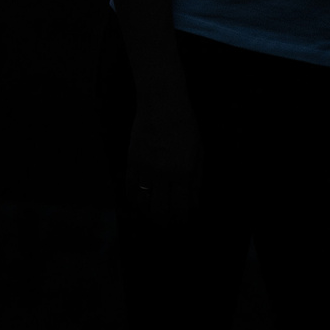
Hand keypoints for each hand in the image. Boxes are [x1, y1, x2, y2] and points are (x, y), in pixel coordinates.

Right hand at [124, 92, 201, 221]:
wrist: (161, 103)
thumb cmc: (185, 126)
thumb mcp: (199, 152)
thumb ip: (196, 180)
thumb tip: (193, 204)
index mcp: (184, 170)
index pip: (182, 207)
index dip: (183, 219)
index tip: (184, 223)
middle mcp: (163, 172)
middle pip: (161, 210)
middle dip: (166, 223)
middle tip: (170, 226)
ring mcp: (145, 167)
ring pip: (144, 203)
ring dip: (150, 214)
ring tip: (156, 217)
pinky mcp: (132, 161)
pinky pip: (131, 189)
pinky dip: (135, 200)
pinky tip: (141, 203)